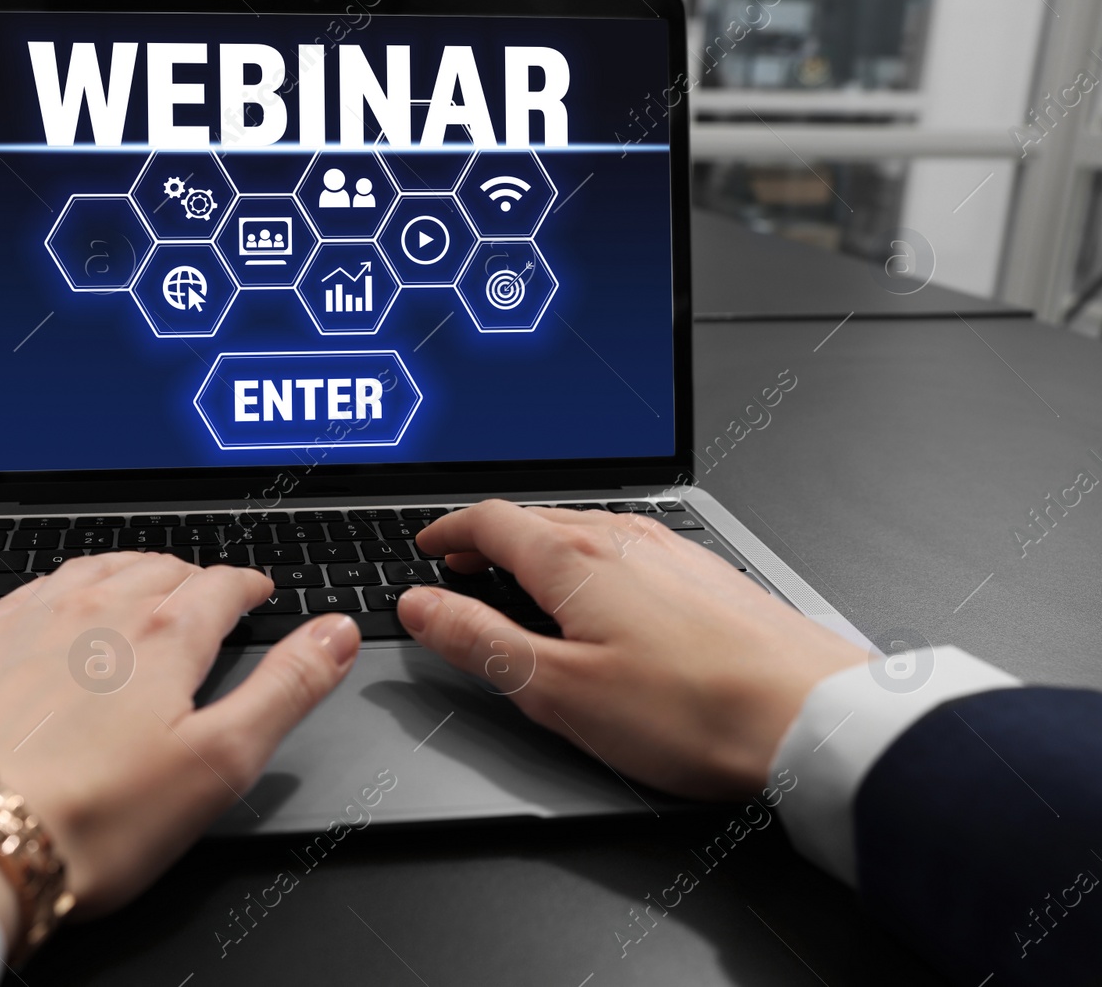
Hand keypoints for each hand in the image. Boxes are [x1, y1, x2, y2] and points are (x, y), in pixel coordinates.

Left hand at [0, 553, 358, 934]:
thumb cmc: (88, 817)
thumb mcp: (219, 763)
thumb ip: (286, 689)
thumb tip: (336, 634)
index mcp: (164, 633)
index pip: (222, 585)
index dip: (249, 586)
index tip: (257, 593)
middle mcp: (95, 608)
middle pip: (160, 568)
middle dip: (194, 577)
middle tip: (209, 597)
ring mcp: (30, 618)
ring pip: (95, 568)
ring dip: (131, 572)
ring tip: (144, 588)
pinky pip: (35, 588)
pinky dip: (66, 587)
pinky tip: (62, 609)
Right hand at [396, 500, 865, 798]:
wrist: (814, 719)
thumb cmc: (694, 712)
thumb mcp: (559, 691)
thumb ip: (481, 643)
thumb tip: (421, 607)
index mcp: (577, 562)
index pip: (491, 521)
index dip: (449, 530)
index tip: (430, 544)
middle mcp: (626, 540)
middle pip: (537, 518)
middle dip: (490, 535)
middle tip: (462, 558)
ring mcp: (675, 552)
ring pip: (588, 527)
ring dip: (541, 543)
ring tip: (523, 572)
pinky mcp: (711, 574)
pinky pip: (632, 545)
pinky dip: (592, 557)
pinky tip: (605, 590)